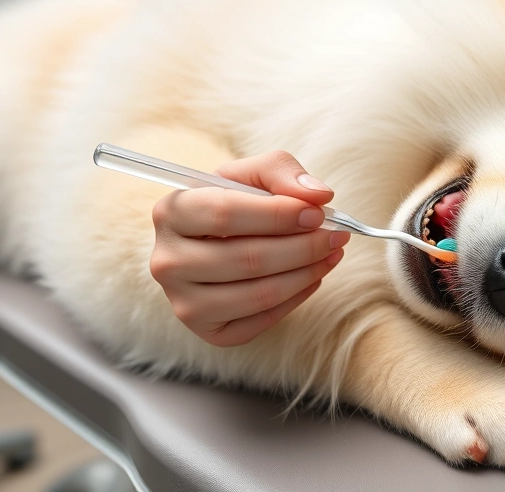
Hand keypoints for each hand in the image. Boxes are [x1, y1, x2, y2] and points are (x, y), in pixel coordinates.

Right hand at [149, 151, 349, 346]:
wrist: (213, 241)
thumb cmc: (234, 202)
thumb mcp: (251, 175)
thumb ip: (282, 172)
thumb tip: (318, 195)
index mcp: (171, 212)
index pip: (226, 214)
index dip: (279, 215)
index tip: (318, 213)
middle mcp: (167, 262)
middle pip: (247, 259)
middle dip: (303, 247)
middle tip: (337, 236)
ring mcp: (184, 303)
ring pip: (258, 294)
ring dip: (307, 273)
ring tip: (332, 254)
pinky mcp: (208, 331)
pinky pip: (261, 321)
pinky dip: (296, 299)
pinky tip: (313, 277)